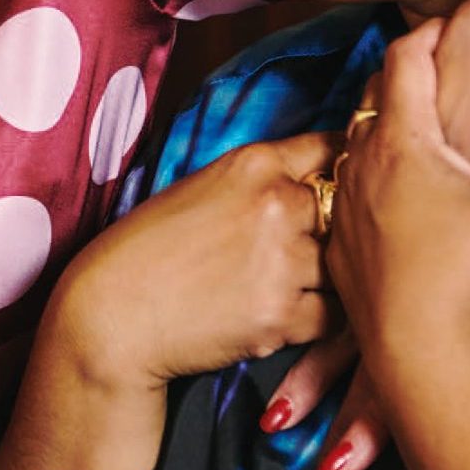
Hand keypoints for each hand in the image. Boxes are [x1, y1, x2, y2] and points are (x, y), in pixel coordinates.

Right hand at [49, 133, 341, 393]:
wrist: (113, 314)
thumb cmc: (148, 251)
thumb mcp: (202, 188)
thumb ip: (260, 181)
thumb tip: (315, 183)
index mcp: (254, 163)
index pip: (332, 149)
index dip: (349, 168)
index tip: (356, 181)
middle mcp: (276, 204)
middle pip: (346, 212)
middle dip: (336, 232)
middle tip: (311, 251)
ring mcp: (283, 261)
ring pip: (343, 268)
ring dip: (326, 280)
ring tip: (285, 287)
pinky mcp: (282, 316)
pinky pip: (331, 317)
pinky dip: (315, 320)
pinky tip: (280, 315)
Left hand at [266, 0, 469, 469]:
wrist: (420, 356)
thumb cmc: (468, 275)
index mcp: (402, 143)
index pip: (403, 62)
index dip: (426, 36)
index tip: (445, 24)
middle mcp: (361, 165)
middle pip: (371, 100)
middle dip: (399, 79)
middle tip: (427, 66)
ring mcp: (345, 207)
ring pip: (352, 147)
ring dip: (379, 129)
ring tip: (410, 127)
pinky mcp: (339, 248)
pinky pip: (344, 194)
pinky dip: (366, 179)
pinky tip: (389, 196)